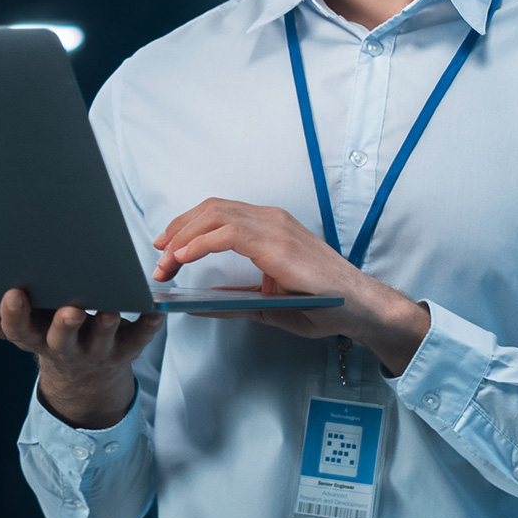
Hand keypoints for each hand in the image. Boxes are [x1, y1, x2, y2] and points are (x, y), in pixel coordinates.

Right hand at [0, 288, 162, 429]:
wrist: (85, 376)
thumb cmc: (41, 334)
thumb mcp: (8, 329)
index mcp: (33, 338)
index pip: (18, 330)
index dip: (15, 315)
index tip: (13, 293)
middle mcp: (65, 347)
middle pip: (63, 339)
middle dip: (66, 326)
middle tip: (72, 310)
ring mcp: (97, 348)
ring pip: (103, 338)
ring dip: (108, 324)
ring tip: (112, 308)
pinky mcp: (127, 346)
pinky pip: (141, 337)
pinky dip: (149, 325)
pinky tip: (156, 310)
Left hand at [151, 198, 432, 375]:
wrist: (359, 308)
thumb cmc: (321, 304)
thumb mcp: (269, 302)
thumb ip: (235, 299)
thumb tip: (196, 304)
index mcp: (269, 227)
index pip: (217, 213)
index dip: (186, 226)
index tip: (165, 248)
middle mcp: (270, 219)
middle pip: (210, 209)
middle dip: (177, 230)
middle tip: (158, 257)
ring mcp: (274, 227)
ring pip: (214, 215)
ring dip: (183, 238)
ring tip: (166, 261)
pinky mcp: (277, 243)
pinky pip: (228, 233)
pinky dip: (199, 243)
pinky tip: (184, 257)